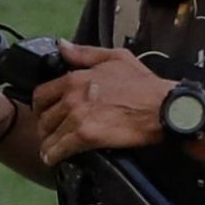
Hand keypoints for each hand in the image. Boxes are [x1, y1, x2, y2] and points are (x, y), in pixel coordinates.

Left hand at [30, 43, 171, 164]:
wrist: (162, 107)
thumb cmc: (143, 85)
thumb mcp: (116, 58)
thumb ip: (85, 54)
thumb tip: (62, 46)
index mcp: (76, 78)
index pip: (41, 94)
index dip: (42, 107)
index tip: (47, 114)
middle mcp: (72, 97)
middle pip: (42, 117)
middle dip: (45, 127)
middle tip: (52, 134)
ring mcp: (77, 117)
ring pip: (48, 136)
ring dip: (49, 144)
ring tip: (54, 149)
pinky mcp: (86, 136)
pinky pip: (58, 150)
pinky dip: (54, 156)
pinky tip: (56, 159)